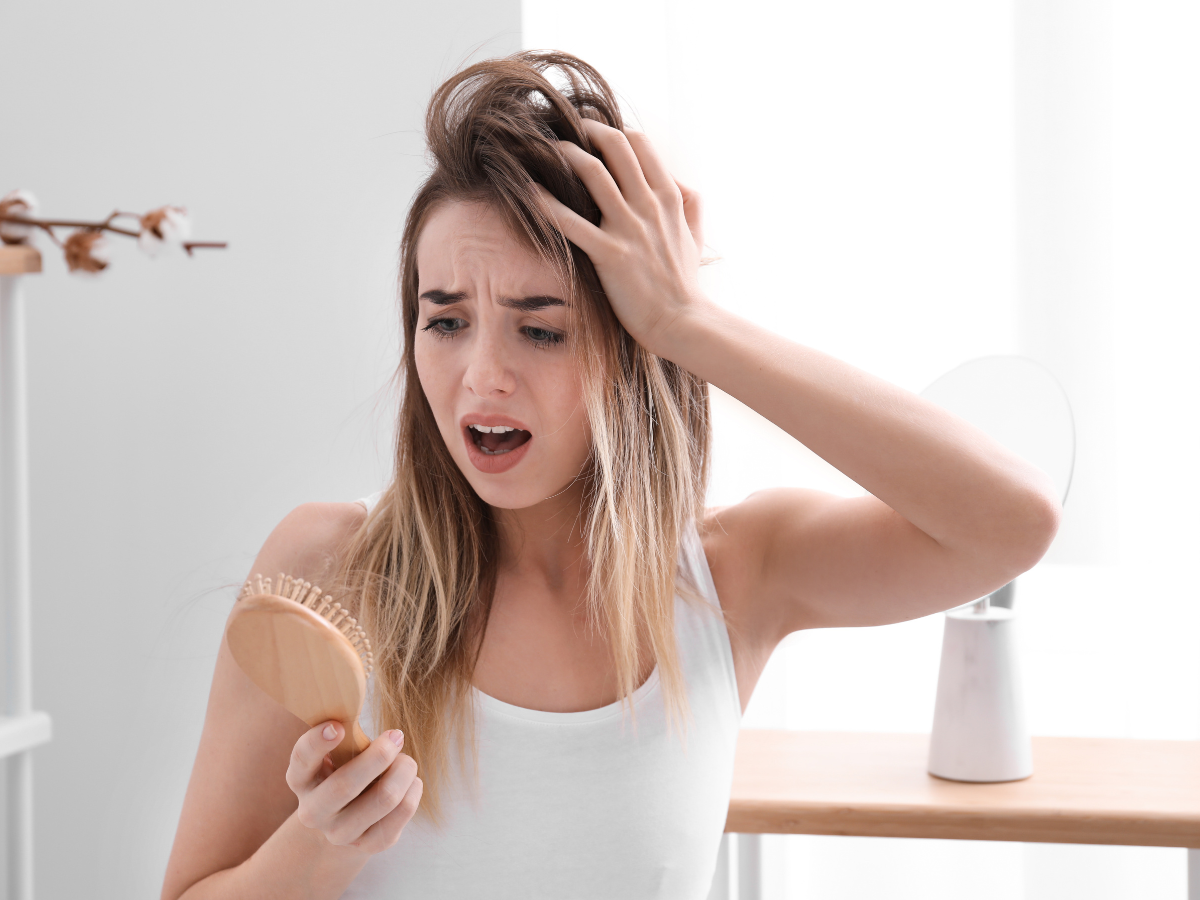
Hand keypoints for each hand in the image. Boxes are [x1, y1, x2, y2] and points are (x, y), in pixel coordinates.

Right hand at [286, 721, 422, 855]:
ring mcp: (339, 833)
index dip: (317, 742)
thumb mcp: (336, 752)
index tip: (338, 726)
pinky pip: (401, 814)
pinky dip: (413, 790)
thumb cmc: (344, 768)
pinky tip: (412, 782)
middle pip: (345, 785)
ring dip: (403, 771)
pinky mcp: (368, 845)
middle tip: (396, 735)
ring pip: (383, 799)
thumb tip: (367, 715)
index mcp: (300, 779)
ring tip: (406, 761)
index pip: (302, 759)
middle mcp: (312, 811)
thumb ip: (346, 735)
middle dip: (379, 755)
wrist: (344, 818)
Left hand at [535, 119, 708, 356]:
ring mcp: (629, 229)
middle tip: (562, 128)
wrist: (682, 322)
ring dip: (566, 155)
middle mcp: (649, 206)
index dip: (613, 130)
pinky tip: (526, 191)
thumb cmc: (683, 282)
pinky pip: (571, 222)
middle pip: (615, 147)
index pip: (640, 144)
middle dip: (585, 131)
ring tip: (542, 150)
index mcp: (669, 197)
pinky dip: (546, 203)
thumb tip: (677, 180)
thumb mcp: (695, 235)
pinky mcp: (610, 255)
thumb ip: (689, 203)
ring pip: (593, 173)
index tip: (593, 131)